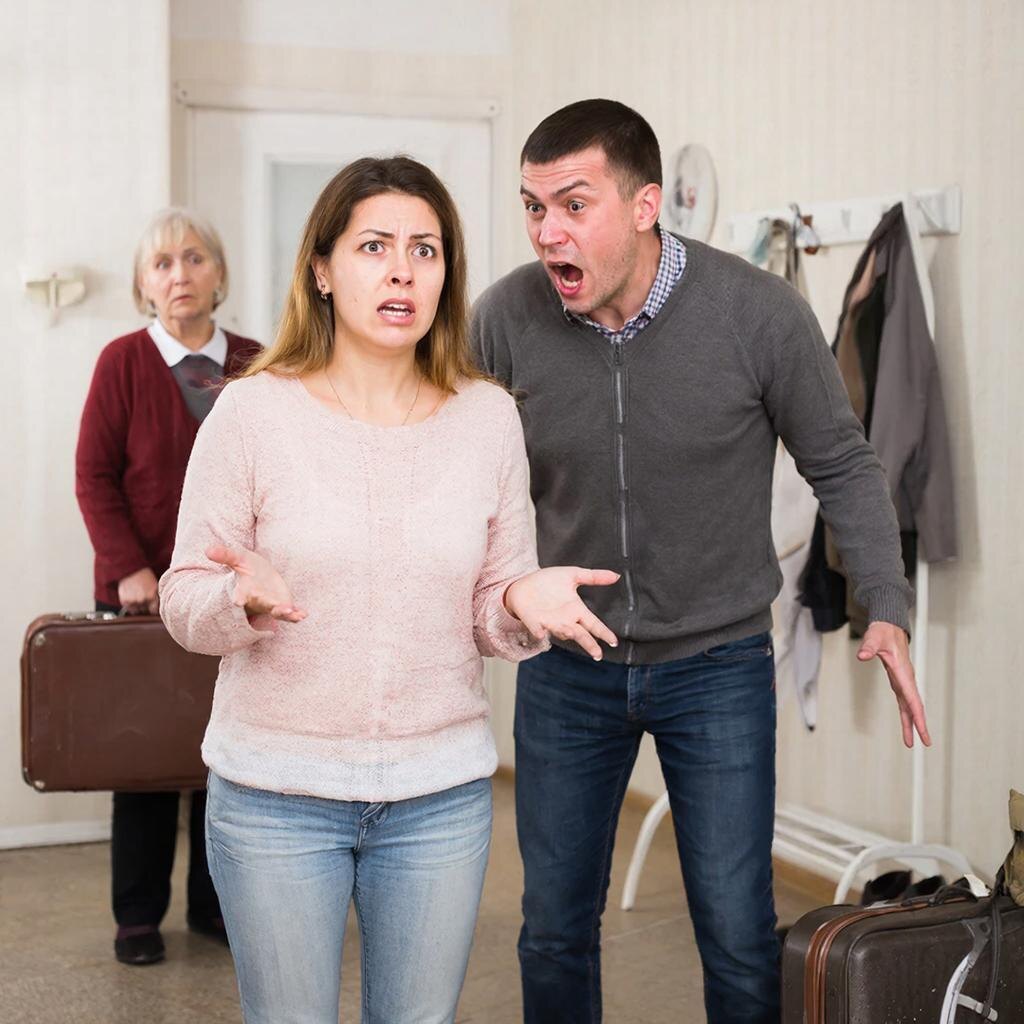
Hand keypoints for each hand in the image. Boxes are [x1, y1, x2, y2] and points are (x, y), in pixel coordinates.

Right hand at [118, 567, 158, 614]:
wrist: (131, 569)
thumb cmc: (145, 576)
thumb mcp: (155, 585)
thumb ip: (156, 596)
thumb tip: (158, 607)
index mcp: (152, 595)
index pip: (154, 611)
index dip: (153, 608)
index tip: (151, 606)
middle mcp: (143, 599)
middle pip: (145, 610)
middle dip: (145, 606)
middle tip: (143, 597)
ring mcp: (133, 600)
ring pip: (136, 610)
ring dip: (137, 606)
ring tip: (136, 596)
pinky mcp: (124, 600)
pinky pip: (128, 608)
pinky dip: (130, 604)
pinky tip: (131, 596)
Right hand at [205, 544, 306, 625]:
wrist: (261, 576)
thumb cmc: (248, 567)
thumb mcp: (237, 558)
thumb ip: (225, 555)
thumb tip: (207, 549)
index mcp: (246, 588)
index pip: (240, 593)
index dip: (238, 597)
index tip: (237, 601)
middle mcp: (258, 598)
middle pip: (261, 604)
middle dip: (267, 606)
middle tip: (277, 609)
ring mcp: (271, 604)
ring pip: (277, 611)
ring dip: (284, 613)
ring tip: (291, 613)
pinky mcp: (284, 605)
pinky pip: (290, 613)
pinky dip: (295, 615)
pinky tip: (303, 614)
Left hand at [504, 567, 619, 659]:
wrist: (523, 582)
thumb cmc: (548, 581)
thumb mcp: (573, 575)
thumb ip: (594, 576)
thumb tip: (617, 575)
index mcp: (576, 610)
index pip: (593, 624)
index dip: (603, 632)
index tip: (614, 642)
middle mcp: (565, 620)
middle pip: (580, 634)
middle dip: (589, 643)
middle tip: (597, 654)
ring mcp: (549, 622)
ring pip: (561, 631)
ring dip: (566, 633)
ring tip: (572, 633)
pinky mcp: (533, 620)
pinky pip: (536, 628)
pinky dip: (538, 631)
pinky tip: (541, 634)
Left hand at [857, 621, 930, 747]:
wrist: (889, 627)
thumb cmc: (883, 632)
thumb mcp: (874, 638)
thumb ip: (869, 647)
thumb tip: (862, 655)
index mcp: (903, 673)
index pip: (912, 699)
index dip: (918, 716)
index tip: (923, 730)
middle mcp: (906, 680)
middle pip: (915, 706)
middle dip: (920, 724)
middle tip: (925, 743)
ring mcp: (903, 682)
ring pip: (910, 706)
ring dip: (911, 723)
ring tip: (911, 742)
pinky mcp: (899, 682)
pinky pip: (904, 701)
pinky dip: (906, 714)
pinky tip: (906, 724)